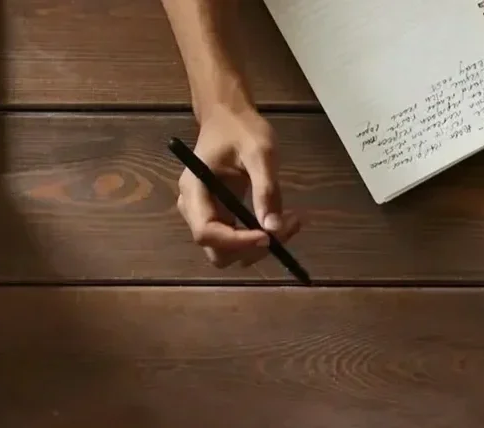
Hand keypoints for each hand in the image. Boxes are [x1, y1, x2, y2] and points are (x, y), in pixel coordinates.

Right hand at [177, 102, 299, 268]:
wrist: (229, 117)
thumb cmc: (241, 128)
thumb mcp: (260, 152)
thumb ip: (266, 189)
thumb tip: (273, 228)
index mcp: (194, 190)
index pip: (206, 232)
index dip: (236, 242)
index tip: (268, 236)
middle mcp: (195, 210)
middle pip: (218, 251)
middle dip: (251, 248)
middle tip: (283, 230)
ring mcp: (207, 216)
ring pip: (230, 253)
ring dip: (259, 247)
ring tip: (289, 222)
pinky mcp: (222, 219)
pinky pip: (238, 242)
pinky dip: (260, 240)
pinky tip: (282, 221)